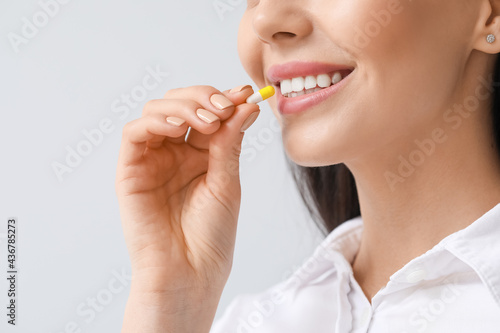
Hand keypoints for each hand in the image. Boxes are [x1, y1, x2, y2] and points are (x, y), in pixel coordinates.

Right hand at [115, 84, 257, 297]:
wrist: (190, 273)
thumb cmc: (212, 234)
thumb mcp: (227, 182)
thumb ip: (230, 141)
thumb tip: (246, 103)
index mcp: (201, 155)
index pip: (207, 112)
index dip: (223, 99)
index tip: (244, 93)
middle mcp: (175, 153)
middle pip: (181, 103)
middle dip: (203, 97)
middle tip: (224, 107)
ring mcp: (152, 159)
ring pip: (157, 110)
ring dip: (183, 106)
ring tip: (208, 121)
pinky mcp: (130, 170)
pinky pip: (135, 133)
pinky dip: (156, 121)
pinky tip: (179, 127)